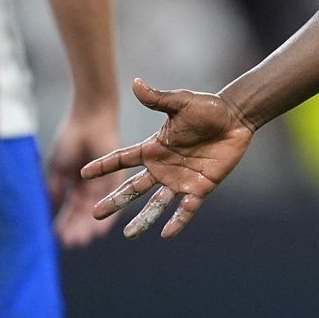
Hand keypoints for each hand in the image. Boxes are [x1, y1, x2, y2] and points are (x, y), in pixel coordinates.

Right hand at [44, 107, 122, 246]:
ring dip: (89, 226)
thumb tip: (51, 207)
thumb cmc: (70, 139)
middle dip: (77, 228)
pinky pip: (113, 202)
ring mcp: (107, 182)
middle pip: (85, 212)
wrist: (87, 120)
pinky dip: (107, 215)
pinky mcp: (118, 177)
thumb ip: (55, 187)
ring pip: (98, 209)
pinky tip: (99, 228)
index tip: (59, 239)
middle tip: (72, 244)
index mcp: (78, 184)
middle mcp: (94, 186)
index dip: (66, 223)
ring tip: (82, 240)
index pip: (72, 209)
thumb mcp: (58, 167)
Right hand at [82, 78, 255, 238]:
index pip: (122, 159)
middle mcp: (163, 167)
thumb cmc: (208, 108)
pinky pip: (186, 209)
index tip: (82, 174)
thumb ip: (157, 99)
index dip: (104, 166)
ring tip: (128, 234)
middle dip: (114, 201)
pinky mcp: (200, 187)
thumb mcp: (180, 102)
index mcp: (154, 148)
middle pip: (133, 188)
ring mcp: (180, 179)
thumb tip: (136, 83)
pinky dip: (177, 222)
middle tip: (94, 214)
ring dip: (143, 219)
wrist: (236, 118)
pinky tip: (165, 235)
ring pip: (156, 204)